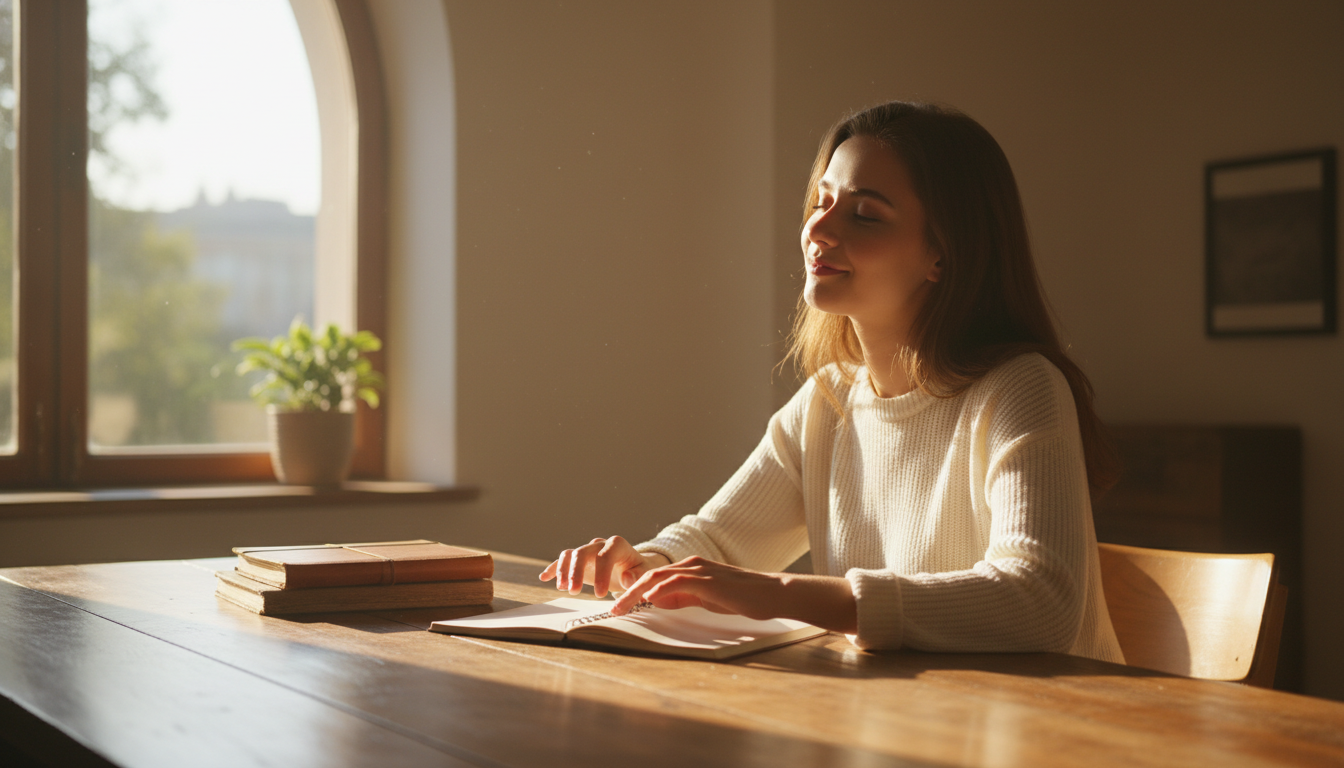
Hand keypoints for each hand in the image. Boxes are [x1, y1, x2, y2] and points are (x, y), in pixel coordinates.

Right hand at [538, 536, 666, 597]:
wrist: (634, 567)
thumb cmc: (640, 572)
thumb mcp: (644, 574)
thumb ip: (637, 576)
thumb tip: (626, 577)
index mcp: (617, 545)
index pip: (605, 555)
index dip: (601, 574)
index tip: (600, 595)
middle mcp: (599, 544)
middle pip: (582, 552)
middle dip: (577, 572)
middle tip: (575, 592)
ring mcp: (587, 551)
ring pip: (570, 554)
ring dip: (564, 570)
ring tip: (563, 589)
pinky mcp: (579, 560)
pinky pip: (563, 560)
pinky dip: (553, 568)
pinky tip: (544, 577)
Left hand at [611, 556, 784, 618]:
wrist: (771, 593)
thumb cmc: (742, 598)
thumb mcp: (706, 598)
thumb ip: (683, 597)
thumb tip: (658, 602)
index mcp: (690, 568)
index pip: (654, 577)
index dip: (634, 590)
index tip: (620, 605)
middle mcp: (691, 564)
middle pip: (650, 575)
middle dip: (628, 592)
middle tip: (613, 609)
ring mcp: (699, 570)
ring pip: (658, 576)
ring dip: (637, 593)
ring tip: (622, 606)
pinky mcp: (707, 579)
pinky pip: (677, 582)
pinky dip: (660, 590)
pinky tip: (648, 600)